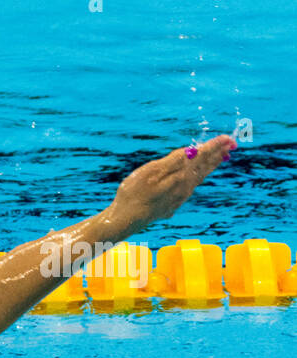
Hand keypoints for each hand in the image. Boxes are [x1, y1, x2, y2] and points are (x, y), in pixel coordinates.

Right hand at [104, 134, 235, 235]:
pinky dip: (199, 177)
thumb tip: (193, 151)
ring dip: (210, 165)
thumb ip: (173, 161)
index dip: (214, 146)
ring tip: (221, 157)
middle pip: (204, 167)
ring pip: (199, 177)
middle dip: (217, 154)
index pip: (201, 156)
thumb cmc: (133, 193)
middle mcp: (184, 186)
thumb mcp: (150, 172)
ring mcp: (179, 197)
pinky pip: (191, 187)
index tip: (228, 138)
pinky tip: (198, 177)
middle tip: (231, 143)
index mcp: (180, 175)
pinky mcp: (173, 204)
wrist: (125, 220)